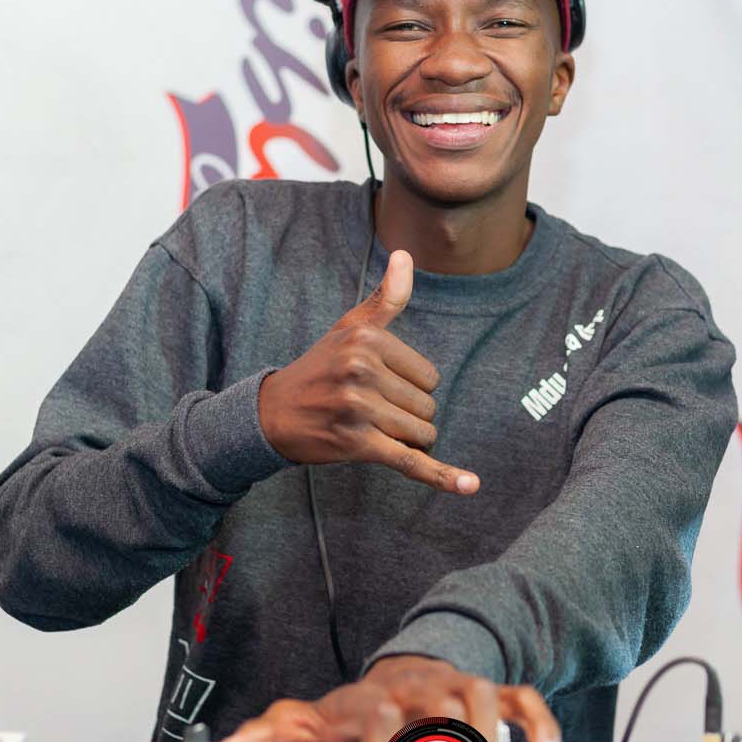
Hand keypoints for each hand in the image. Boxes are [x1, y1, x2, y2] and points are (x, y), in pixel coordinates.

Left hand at [216, 655, 560, 741]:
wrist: (406, 665)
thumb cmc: (358, 707)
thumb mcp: (312, 717)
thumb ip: (272, 733)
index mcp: (373, 699)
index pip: (375, 713)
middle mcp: (418, 689)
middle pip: (432, 704)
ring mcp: (458, 688)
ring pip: (481, 696)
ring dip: (488, 735)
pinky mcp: (494, 694)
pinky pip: (524, 698)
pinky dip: (540, 724)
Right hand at [257, 249, 480, 493]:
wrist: (271, 414)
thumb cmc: (319, 369)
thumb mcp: (349, 329)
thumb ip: (385, 298)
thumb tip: (406, 255)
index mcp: (365, 339)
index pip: (428, 375)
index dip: (408, 388)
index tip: (375, 386)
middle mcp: (361, 369)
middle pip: (427, 406)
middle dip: (407, 415)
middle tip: (368, 410)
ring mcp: (359, 407)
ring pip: (422, 433)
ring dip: (406, 439)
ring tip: (369, 429)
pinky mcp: (357, 443)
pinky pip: (410, 461)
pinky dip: (441, 476)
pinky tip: (470, 486)